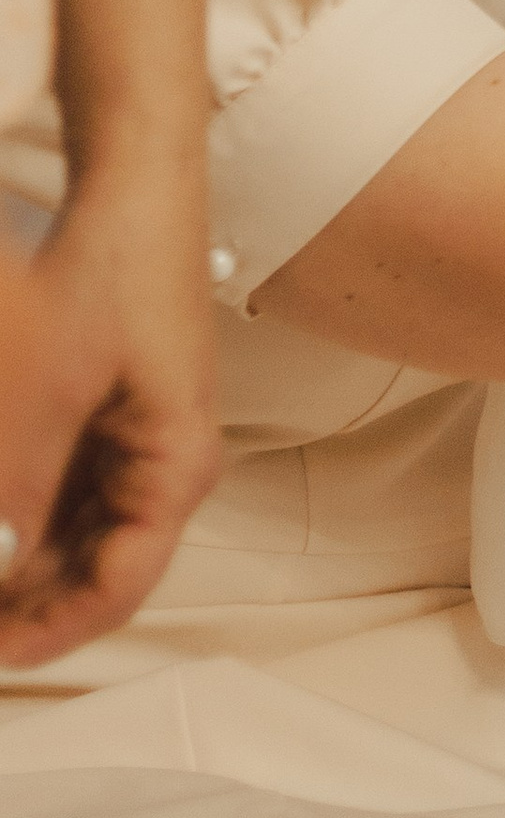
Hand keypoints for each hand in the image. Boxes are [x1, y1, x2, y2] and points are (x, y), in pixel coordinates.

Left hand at [0, 174, 219, 671]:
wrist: (129, 185)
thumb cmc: (113, 269)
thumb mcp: (41, 389)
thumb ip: (13, 490)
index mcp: (175, 468)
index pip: (118, 588)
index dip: (47, 633)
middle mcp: (159, 464)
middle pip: (87, 565)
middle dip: (19, 594)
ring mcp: (126, 438)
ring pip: (61, 529)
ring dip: (13, 547)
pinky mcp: (94, 411)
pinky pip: (49, 483)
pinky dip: (12, 503)